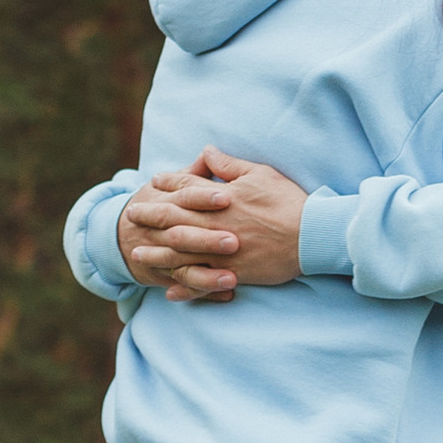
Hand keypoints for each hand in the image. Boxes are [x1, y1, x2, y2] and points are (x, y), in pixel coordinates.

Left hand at [116, 150, 309, 300]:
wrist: (311, 236)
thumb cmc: (288, 202)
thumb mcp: (260, 174)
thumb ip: (228, 166)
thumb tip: (207, 151)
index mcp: (220, 198)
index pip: (186, 186)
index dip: (168, 182)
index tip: (154, 180)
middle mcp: (214, 225)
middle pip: (173, 218)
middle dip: (150, 215)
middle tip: (132, 214)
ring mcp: (220, 252)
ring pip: (180, 253)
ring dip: (157, 253)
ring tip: (138, 253)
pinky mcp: (231, 273)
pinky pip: (202, 283)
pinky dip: (185, 288)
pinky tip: (170, 291)